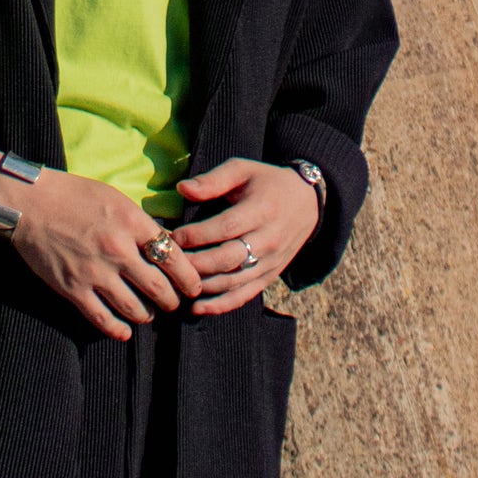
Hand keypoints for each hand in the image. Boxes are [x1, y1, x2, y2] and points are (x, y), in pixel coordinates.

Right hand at [7, 168, 204, 341]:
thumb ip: (141, 223)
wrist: (30, 203)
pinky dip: (118, 330)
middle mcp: (118, 250)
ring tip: (149, 313)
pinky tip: (125, 332)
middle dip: (172, 300)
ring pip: (135, 308)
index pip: (173, 257)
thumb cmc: (74, 195)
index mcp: (132, 223)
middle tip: (174, 303)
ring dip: (147, 315)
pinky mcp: (74, 289)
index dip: (189, 277)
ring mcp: (95, 272)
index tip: (193, 286)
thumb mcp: (116, 199)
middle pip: (159, 287)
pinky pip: (102, 319)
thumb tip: (166, 242)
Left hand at [174, 158, 321, 314]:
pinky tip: (197, 308)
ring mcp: (271, 262)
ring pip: (234, 281)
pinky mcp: (270, 276)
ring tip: (178, 283)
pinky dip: (220, 305)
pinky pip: (245, 295)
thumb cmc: (267, 182)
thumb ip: (213, 180)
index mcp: (262, 210)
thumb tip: (182, 189)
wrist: (308, 203)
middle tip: (170, 262)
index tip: (173, 236)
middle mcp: (268, 239)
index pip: (225, 227)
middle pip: (228, 259)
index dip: (197, 235)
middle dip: (196, 263)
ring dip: (203, 286)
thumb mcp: (243, 170)